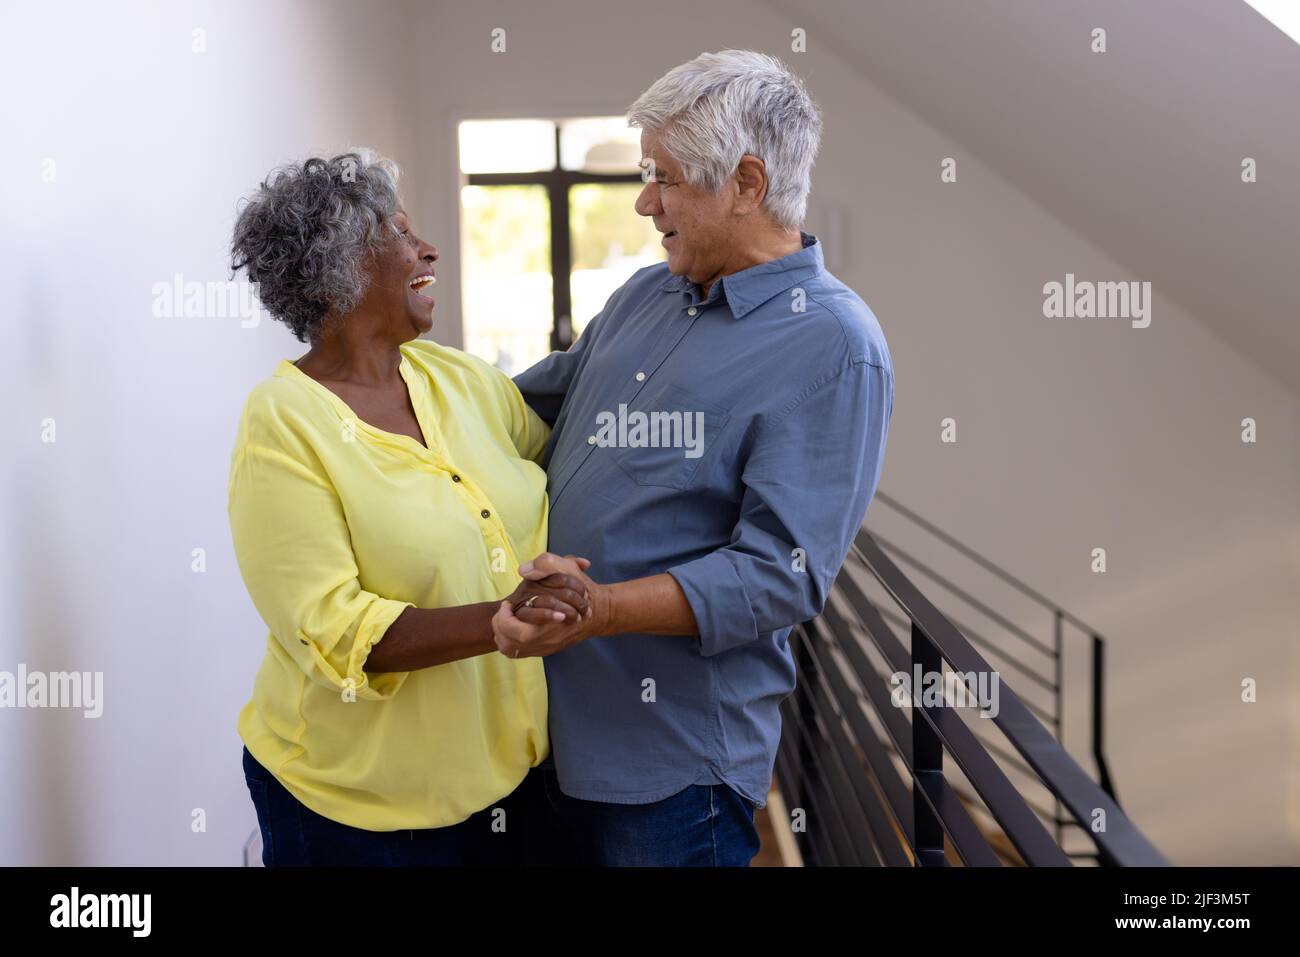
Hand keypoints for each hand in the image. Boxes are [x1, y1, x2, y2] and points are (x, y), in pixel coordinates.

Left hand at [494, 553, 610, 657]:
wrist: (598, 612)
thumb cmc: (581, 590)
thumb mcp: (566, 569)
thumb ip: (543, 565)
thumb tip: (523, 570)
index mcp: (545, 625)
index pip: (512, 630)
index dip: (503, 617)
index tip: (508, 604)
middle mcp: (543, 642)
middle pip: (507, 644)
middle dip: (499, 627)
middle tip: (504, 612)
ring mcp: (545, 648)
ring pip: (511, 651)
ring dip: (502, 636)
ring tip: (505, 620)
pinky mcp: (546, 650)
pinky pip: (519, 652)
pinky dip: (510, 641)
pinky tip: (513, 628)